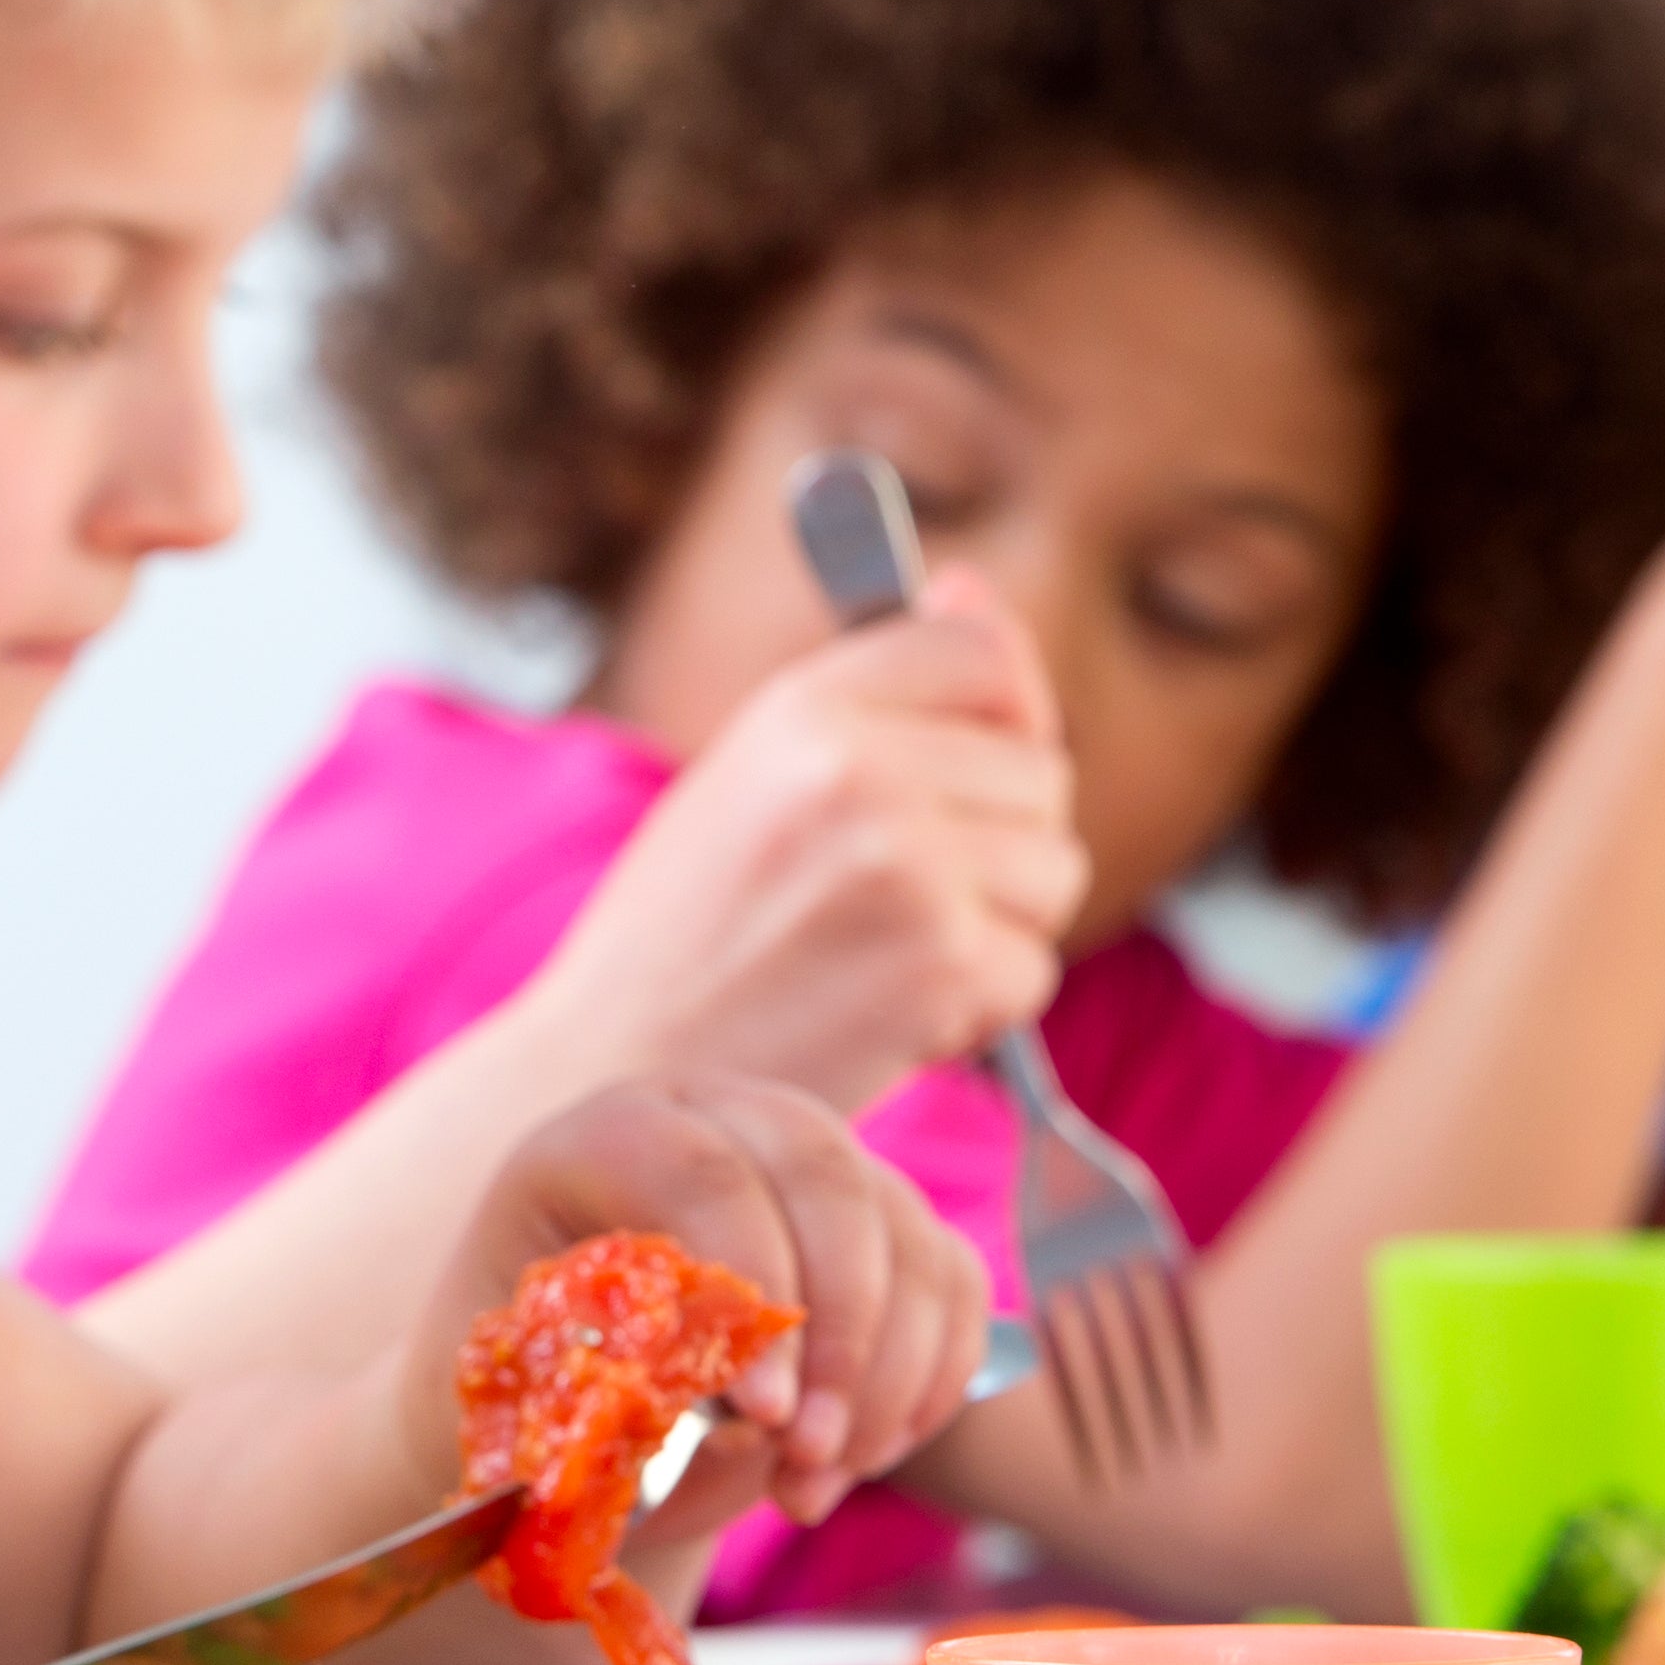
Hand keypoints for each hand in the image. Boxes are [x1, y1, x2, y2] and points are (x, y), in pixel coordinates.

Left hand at [434, 1076, 993, 1530]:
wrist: (569, 1383)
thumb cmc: (532, 1386)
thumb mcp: (530, 1387)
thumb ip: (605, 1392)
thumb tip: (718, 1423)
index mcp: (607, 1135)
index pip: (700, 1171)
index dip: (749, 1284)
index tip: (762, 1414)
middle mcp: (723, 1117)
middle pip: (827, 1179)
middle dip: (838, 1334)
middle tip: (808, 1454)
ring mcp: (817, 1160)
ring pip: (904, 1237)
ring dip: (884, 1378)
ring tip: (814, 1482)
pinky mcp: (886, 1217)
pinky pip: (951, 1284)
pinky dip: (928, 1380)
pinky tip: (862, 1456)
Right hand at [521, 581, 1088, 1112]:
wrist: (610, 1077)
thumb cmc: (681, 931)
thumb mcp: (750, 770)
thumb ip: (869, 689)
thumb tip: (972, 587)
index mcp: (805, 707)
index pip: (983, 653)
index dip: (1005, 711)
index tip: (975, 763)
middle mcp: (860, 771)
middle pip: (1041, 775)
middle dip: (997, 842)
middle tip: (892, 897)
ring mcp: (907, 869)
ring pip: (1054, 871)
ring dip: (996, 926)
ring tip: (883, 955)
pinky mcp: (939, 968)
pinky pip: (1034, 970)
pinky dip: (978, 1008)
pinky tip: (886, 1015)